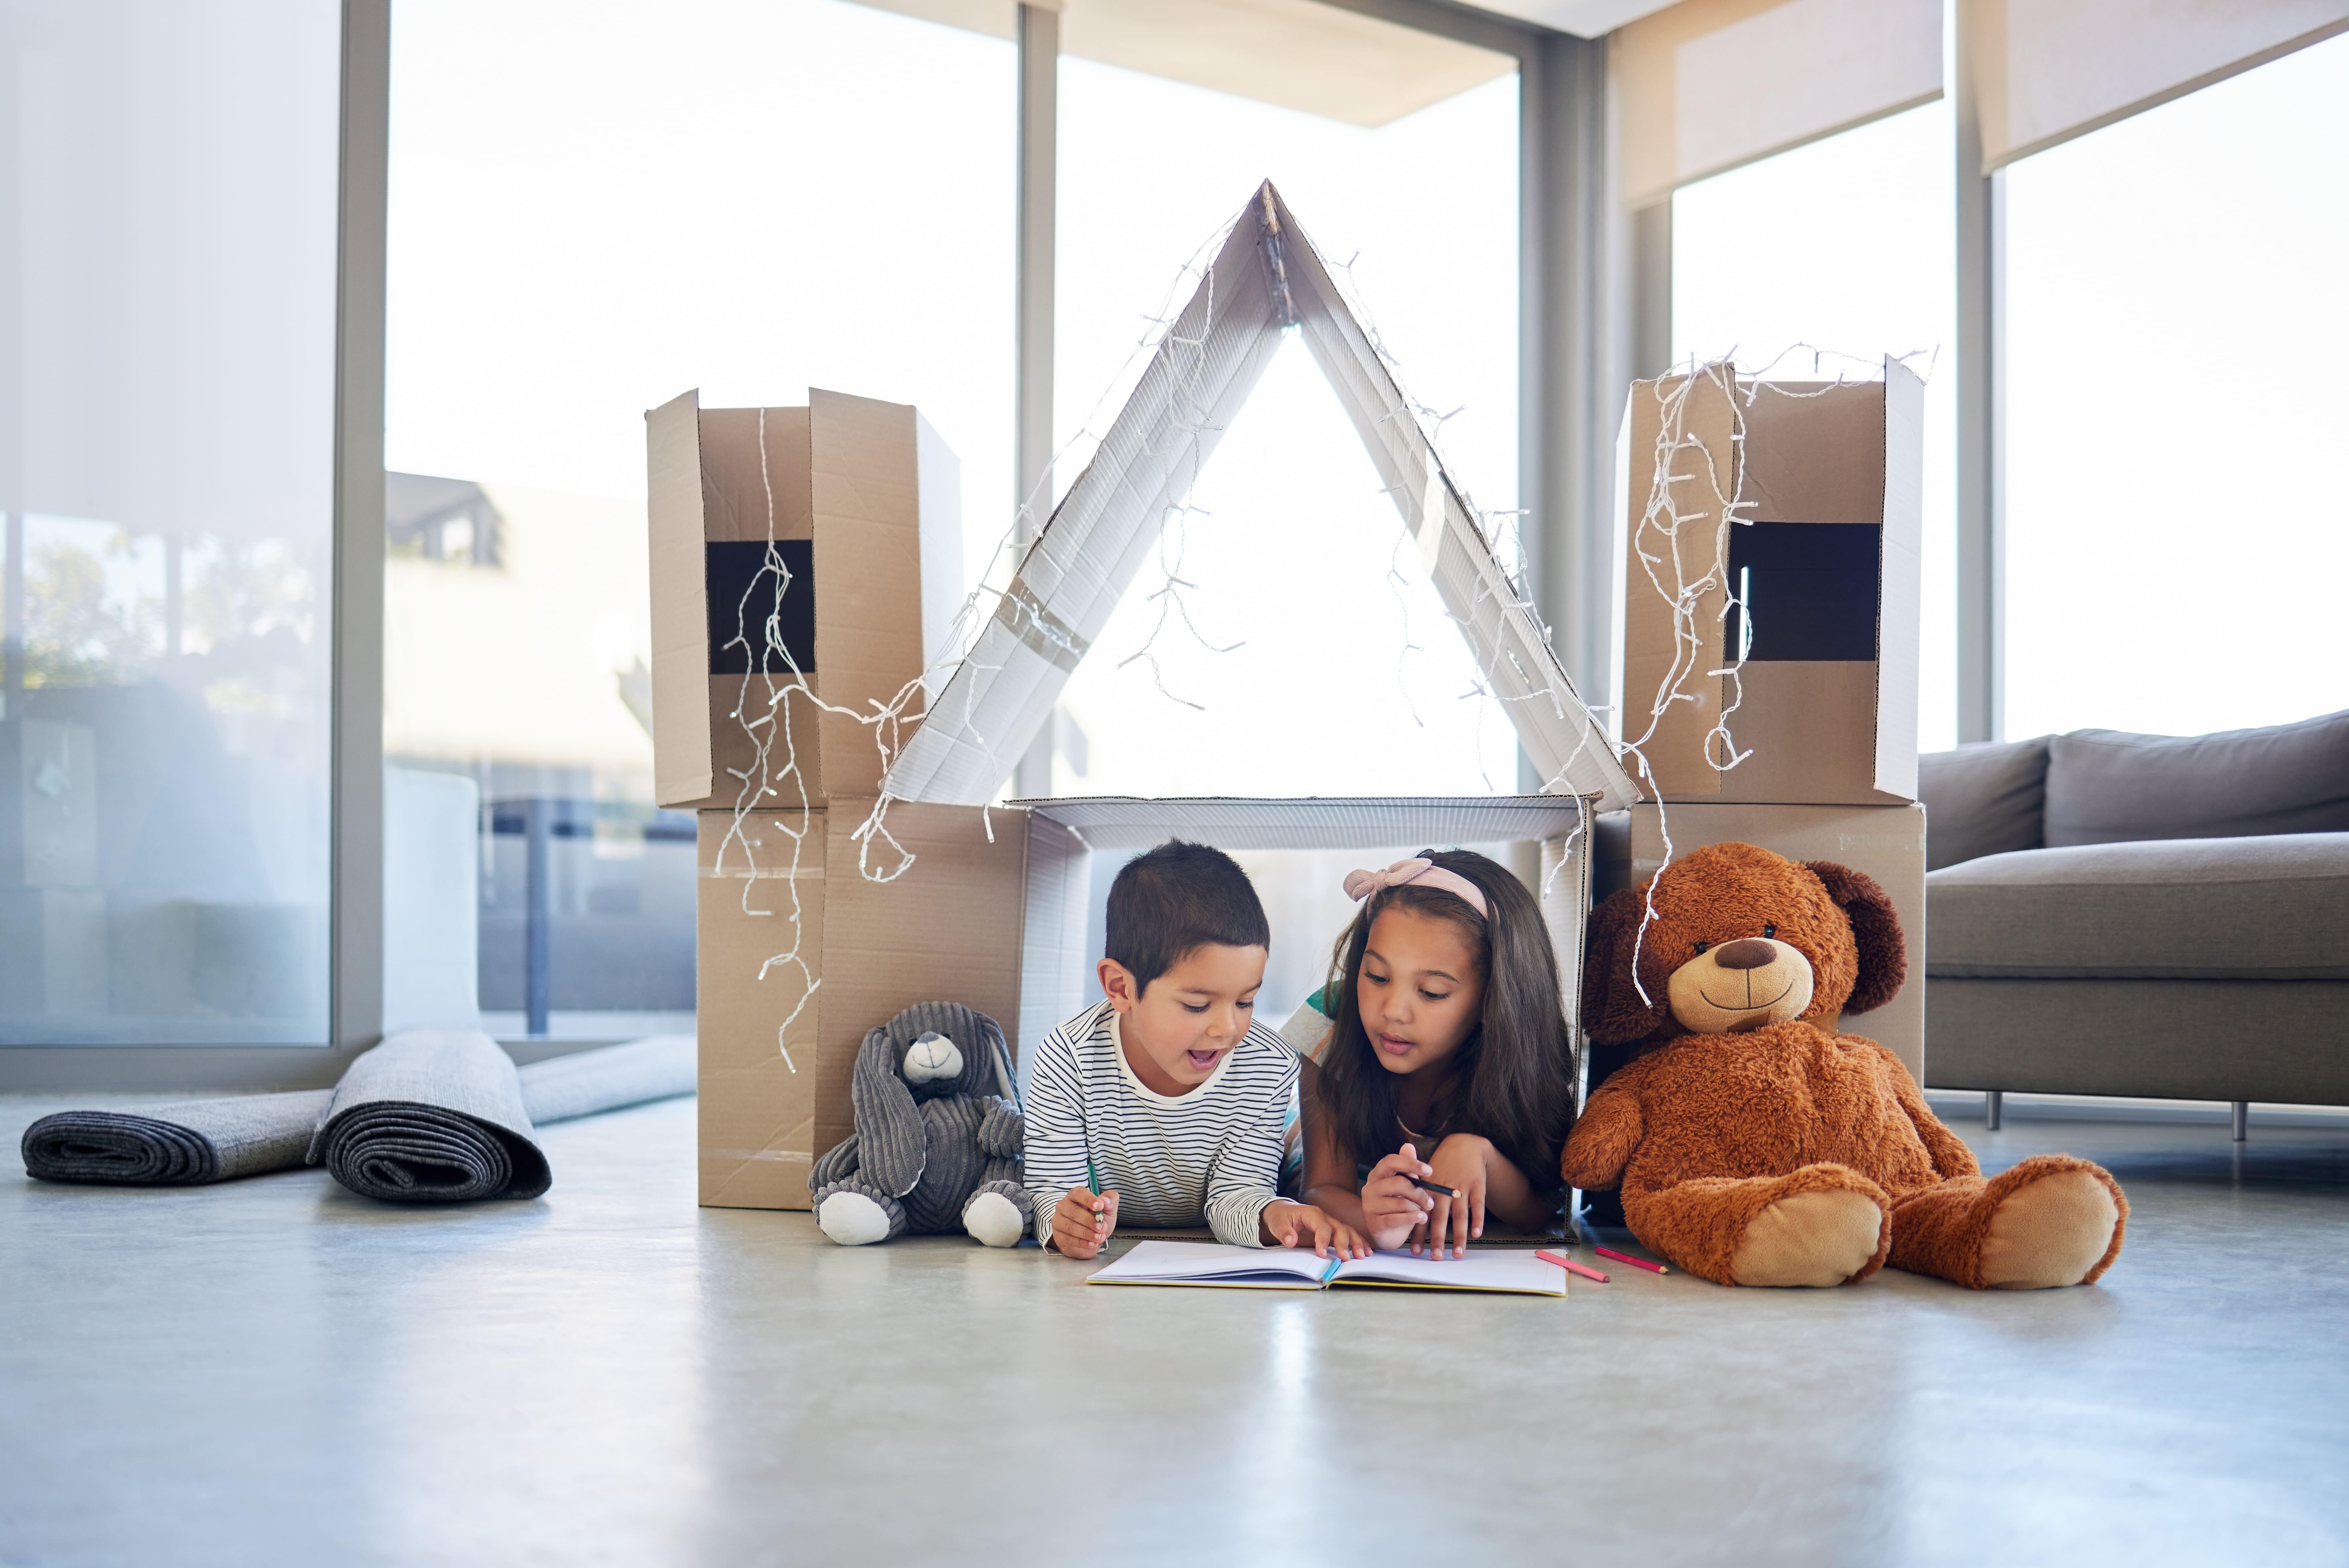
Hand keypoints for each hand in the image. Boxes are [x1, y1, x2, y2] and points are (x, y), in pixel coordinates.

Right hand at [1050, 1186, 1117, 1258]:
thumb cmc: (1098, 1220)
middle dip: (1090, 1221)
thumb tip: (1105, 1200)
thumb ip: (1110, 1200)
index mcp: (1075, 1195)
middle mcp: (1063, 1206)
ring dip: (1087, 1233)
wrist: (1091, 1241)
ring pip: (1070, 1226)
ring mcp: (1058, 1221)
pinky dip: (1082, 1243)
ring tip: (1100, 1237)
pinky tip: (1092, 1244)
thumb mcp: (1109, 1210)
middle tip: (1103, 1228)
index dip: (1088, 1199)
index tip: (1100, 1206)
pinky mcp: (1058, 1236)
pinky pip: (1068, 1239)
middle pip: (1073, 1211)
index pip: (1078, 1193)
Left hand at [1260, 1200, 1369, 1259]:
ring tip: (1361, 1256)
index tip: (1321, 1254)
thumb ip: (1283, 1231)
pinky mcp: (1333, 1230)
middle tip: (1345, 1259)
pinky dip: (1358, 1242)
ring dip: (1355, 1243)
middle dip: (1343, 1243)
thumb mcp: (1277, 1223)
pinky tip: (1366, 1252)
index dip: (1323, 1240)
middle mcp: (1324, 1217)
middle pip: (1339, 1228)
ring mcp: (1331, 1223)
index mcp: (1311, 1213)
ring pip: (1347, 1230)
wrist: (1283, 1211)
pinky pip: (1349, 1234)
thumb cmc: (1281, 1217)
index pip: (1321, 1226)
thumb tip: (1290, 1241)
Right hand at [1360, 1143, 1436, 1251]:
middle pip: (1399, 1183)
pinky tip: (1420, 1218)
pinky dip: (1413, 1218)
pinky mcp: (1374, 1224)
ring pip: (1401, 1203)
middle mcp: (1369, 1188)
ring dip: (1417, 1209)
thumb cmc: (1398, 1207)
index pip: (1391, 1161)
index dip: (1411, 1163)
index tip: (1429, 1171)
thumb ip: (1407, 1169)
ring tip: (1423, 1213)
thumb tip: (1408, 1145)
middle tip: (1430, 1202)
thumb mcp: (1405, 1187)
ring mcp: (1369, 1206)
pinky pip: (1397, 1219)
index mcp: (1377, 1175)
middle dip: (1419, 1193)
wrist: (1387, 1234)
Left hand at [1407, 1135, 1490, 1259]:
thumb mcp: (1427, 1177)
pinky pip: (1478, 1204)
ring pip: (1459, 1215)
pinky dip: (1477, 1219)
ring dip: (1459, 1236)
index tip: (1414, 1251)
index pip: (1420, 1214)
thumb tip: (1409, 1220)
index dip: (1417, 1233)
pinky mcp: (1477, 1185)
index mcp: (1429, 1189)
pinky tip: (1476, 1234)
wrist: (1464, 1145)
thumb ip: (1419, 1197)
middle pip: (1439, 1218)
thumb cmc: (1443, 1165)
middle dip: (1437, 1239)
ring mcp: (1461, 1187)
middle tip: (1435, 1257)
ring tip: (1458, 1254)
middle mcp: (1443, 1190)